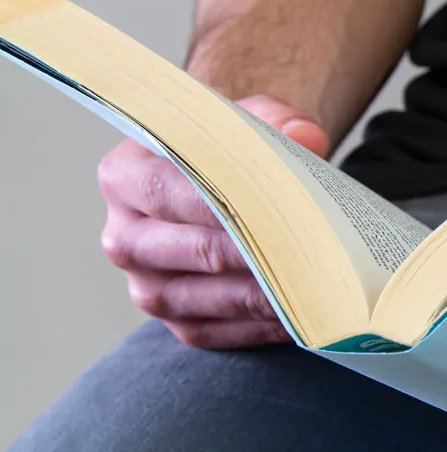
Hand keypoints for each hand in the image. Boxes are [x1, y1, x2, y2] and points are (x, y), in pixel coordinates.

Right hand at [97, 95, 329, 348]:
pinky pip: (221, 332)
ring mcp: (147, 288)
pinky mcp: (179, 323)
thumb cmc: (233, 152)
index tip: (277, 205)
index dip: (226, 200)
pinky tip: (304, 312)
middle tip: (313, 248)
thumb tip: (306, 138)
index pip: (171, 192)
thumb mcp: (249, 120)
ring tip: (318, 283)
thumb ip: (277, 121)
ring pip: (208, 298)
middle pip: (196, 250)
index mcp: (124, 177)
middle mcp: (125, 238)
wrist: (226, 188)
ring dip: (265, 294)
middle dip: (259, 251)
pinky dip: (263, 325)